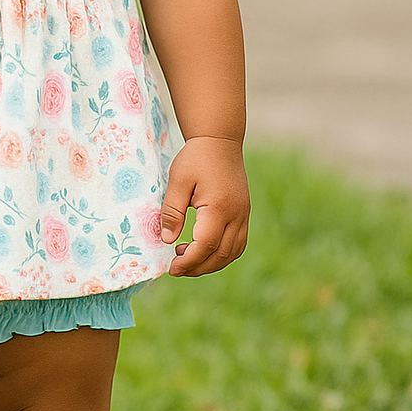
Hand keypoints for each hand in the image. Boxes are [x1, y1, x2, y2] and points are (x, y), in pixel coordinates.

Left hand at [160, 136, 248, 276]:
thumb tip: (167, 240)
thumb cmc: (196, 158)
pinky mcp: (244, 214)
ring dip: (211, 263)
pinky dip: (222, 254)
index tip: (172, 268)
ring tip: (186, 257)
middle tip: (176, 268)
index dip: (189, 261)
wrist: (220, 141)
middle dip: (198, 267)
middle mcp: (236, 214)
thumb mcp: (178, 181)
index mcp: (219, 207)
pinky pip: (238, 243)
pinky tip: (203, 249)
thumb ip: (172, 211)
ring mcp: (243, 215)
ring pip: (232, 252)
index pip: (206, 245)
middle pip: (221, 254)